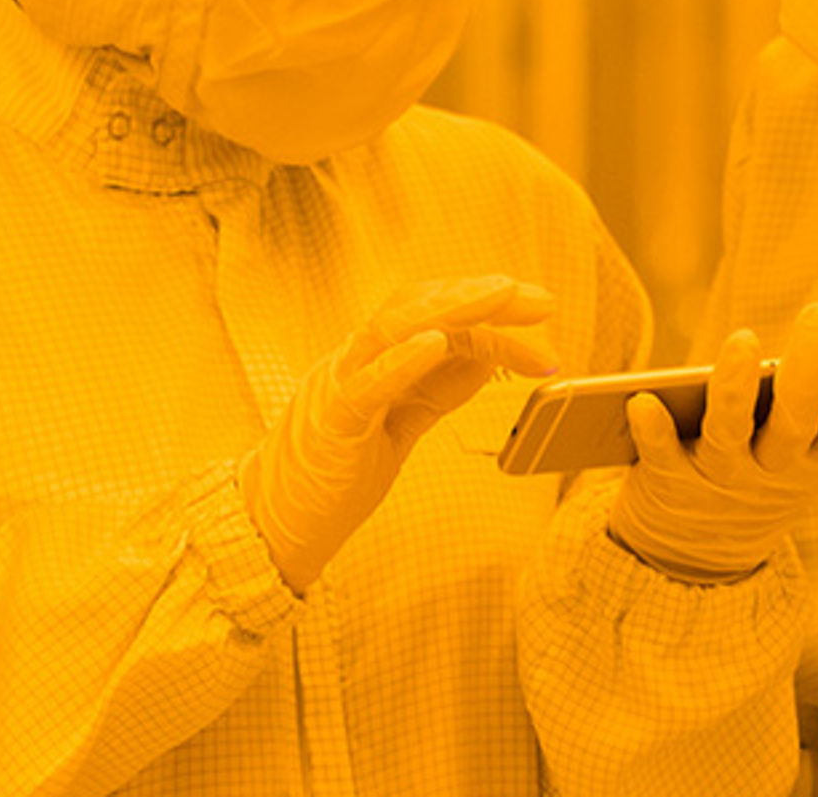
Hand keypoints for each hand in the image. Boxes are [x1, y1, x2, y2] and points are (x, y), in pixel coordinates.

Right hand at [241, 274, 558, 593]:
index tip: (542, 316)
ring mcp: (339, 385)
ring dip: (452, 307)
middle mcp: (356, 359)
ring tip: (500, 294)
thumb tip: (488, 358)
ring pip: (391, 327)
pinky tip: (437, 343)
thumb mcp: (403, 421)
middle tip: (539, 298)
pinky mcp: (331, 422)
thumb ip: (437, 388)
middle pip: (420, 307)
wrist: (276, 523)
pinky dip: (400, 360)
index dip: (492, 315)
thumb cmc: (337, 472)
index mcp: (375, 357)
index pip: (439, 318)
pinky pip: (364, 383)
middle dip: (482, 297)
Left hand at [609, 303, 817, 583]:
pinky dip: (653, 432)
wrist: (698, 553)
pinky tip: (641, 400)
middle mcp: (776, 471)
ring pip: (733, 434)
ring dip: (736, 388)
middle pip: (798, 424)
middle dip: (811, 373)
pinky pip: (662, 457)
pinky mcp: (669, 484)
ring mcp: (723, 479)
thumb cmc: (775, 475)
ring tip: (742, 341)